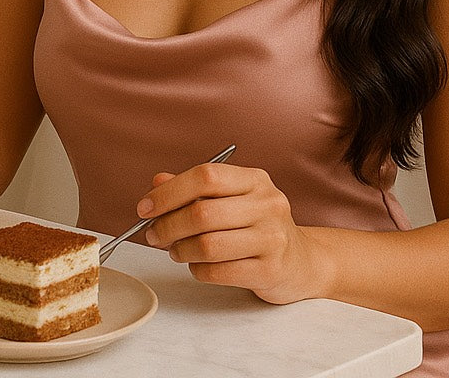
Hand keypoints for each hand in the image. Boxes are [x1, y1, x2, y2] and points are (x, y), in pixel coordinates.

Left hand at [136, 162, 324, 303]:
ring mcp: (272, 238)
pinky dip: (197, 270)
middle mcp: (267, 204)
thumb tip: (157, 182)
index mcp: (255, 180)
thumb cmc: (258, 228)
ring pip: (207, 245)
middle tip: (154, 235)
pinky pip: (218, 272)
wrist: (302, 262)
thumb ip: (195, 190)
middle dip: (167, 226)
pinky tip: (198, 266)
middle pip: (202, 213)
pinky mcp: (270, 270)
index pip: (206, 176)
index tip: (146, 207)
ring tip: (175, 251)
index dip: (169, 192)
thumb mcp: (232, 200)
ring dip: (180, 251)